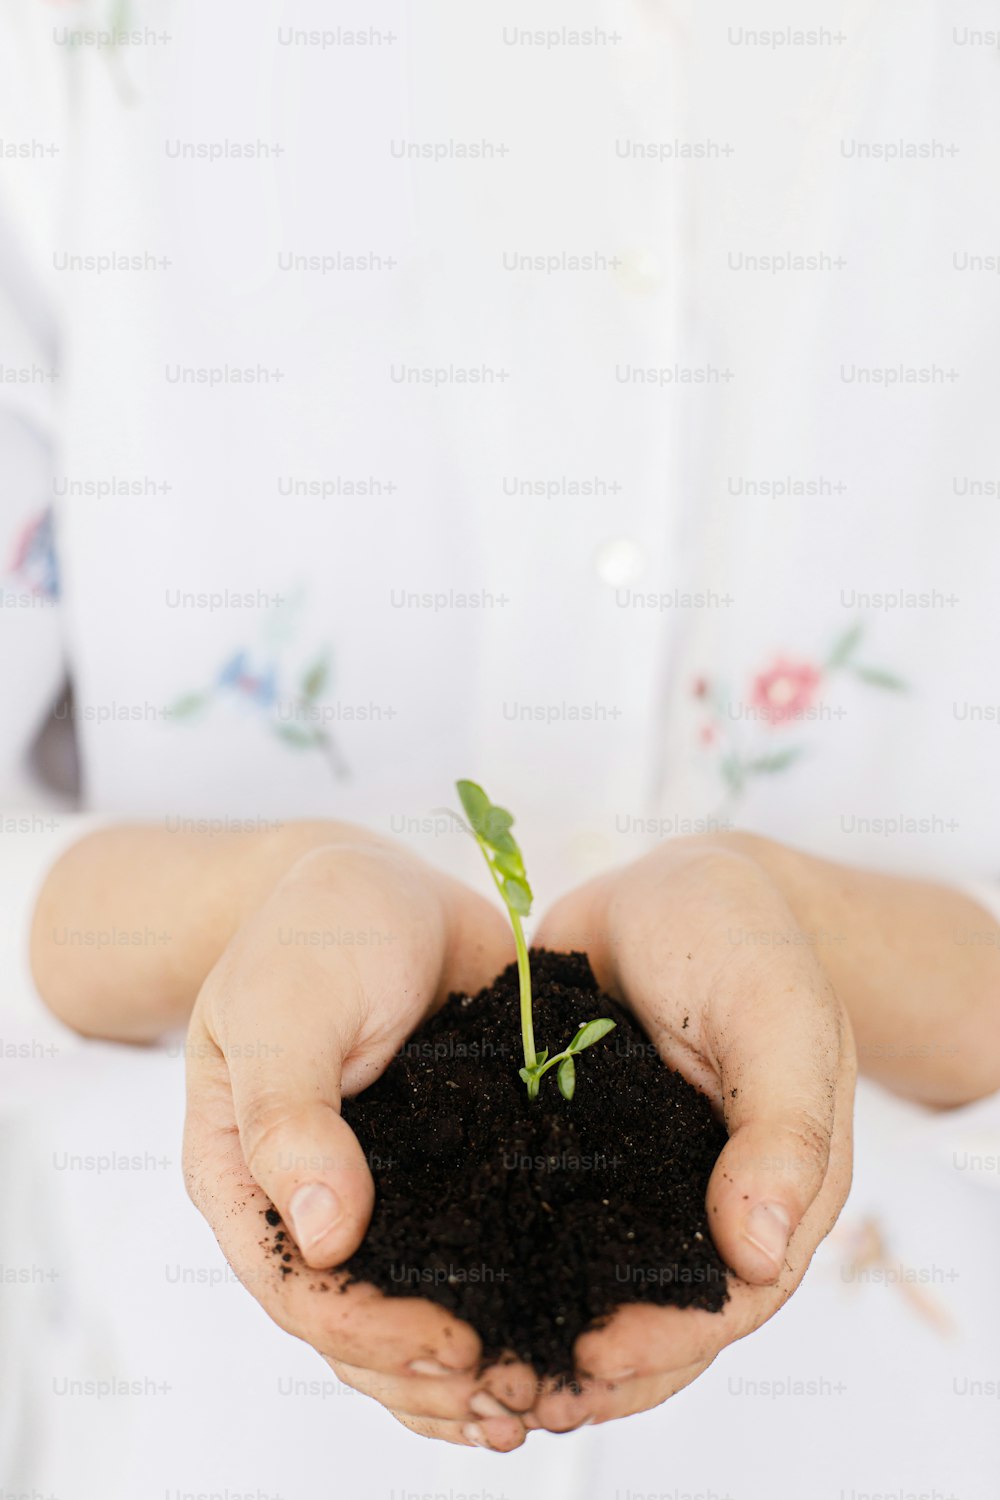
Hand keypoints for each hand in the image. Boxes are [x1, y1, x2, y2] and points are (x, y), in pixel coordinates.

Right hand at [182, 835, 538, 1449]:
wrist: (378, 885)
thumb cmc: (312, 931)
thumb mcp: (286, 1006)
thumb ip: (292, 1112)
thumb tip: (328, 1234)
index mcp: (246, 1174)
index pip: (296, 1286)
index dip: (369, 1334)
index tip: (452, 1349)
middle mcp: (311, 1203)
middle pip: (355, 1328)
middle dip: (429, 1377)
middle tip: (517, 1401)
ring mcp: (381, 1194)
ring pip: (410, 1314)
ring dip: (467, 1372)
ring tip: (541, 1405)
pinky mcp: (447, 1171)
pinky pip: (468, 1259)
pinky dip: (505, 1305)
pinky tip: (554, 1340)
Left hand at [523, 833, 855, 1431]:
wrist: (678, 882)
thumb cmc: (747, 937)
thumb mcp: (778, 1013)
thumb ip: (782, 1125)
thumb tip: (760, 1253)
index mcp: (777, 1185)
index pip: (733, 1297)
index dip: (668, 1341)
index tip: (591, 1361)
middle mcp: (705, 1198)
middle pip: (662, 1315)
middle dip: (597, 1364)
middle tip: (515, 1391)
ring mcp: (637, 1176)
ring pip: (597, 1280)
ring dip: (544, 1327)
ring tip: (473, 1366)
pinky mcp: (575, 1143)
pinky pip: (545, 1216)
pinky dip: (509, 1256)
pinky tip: (451, 1278)